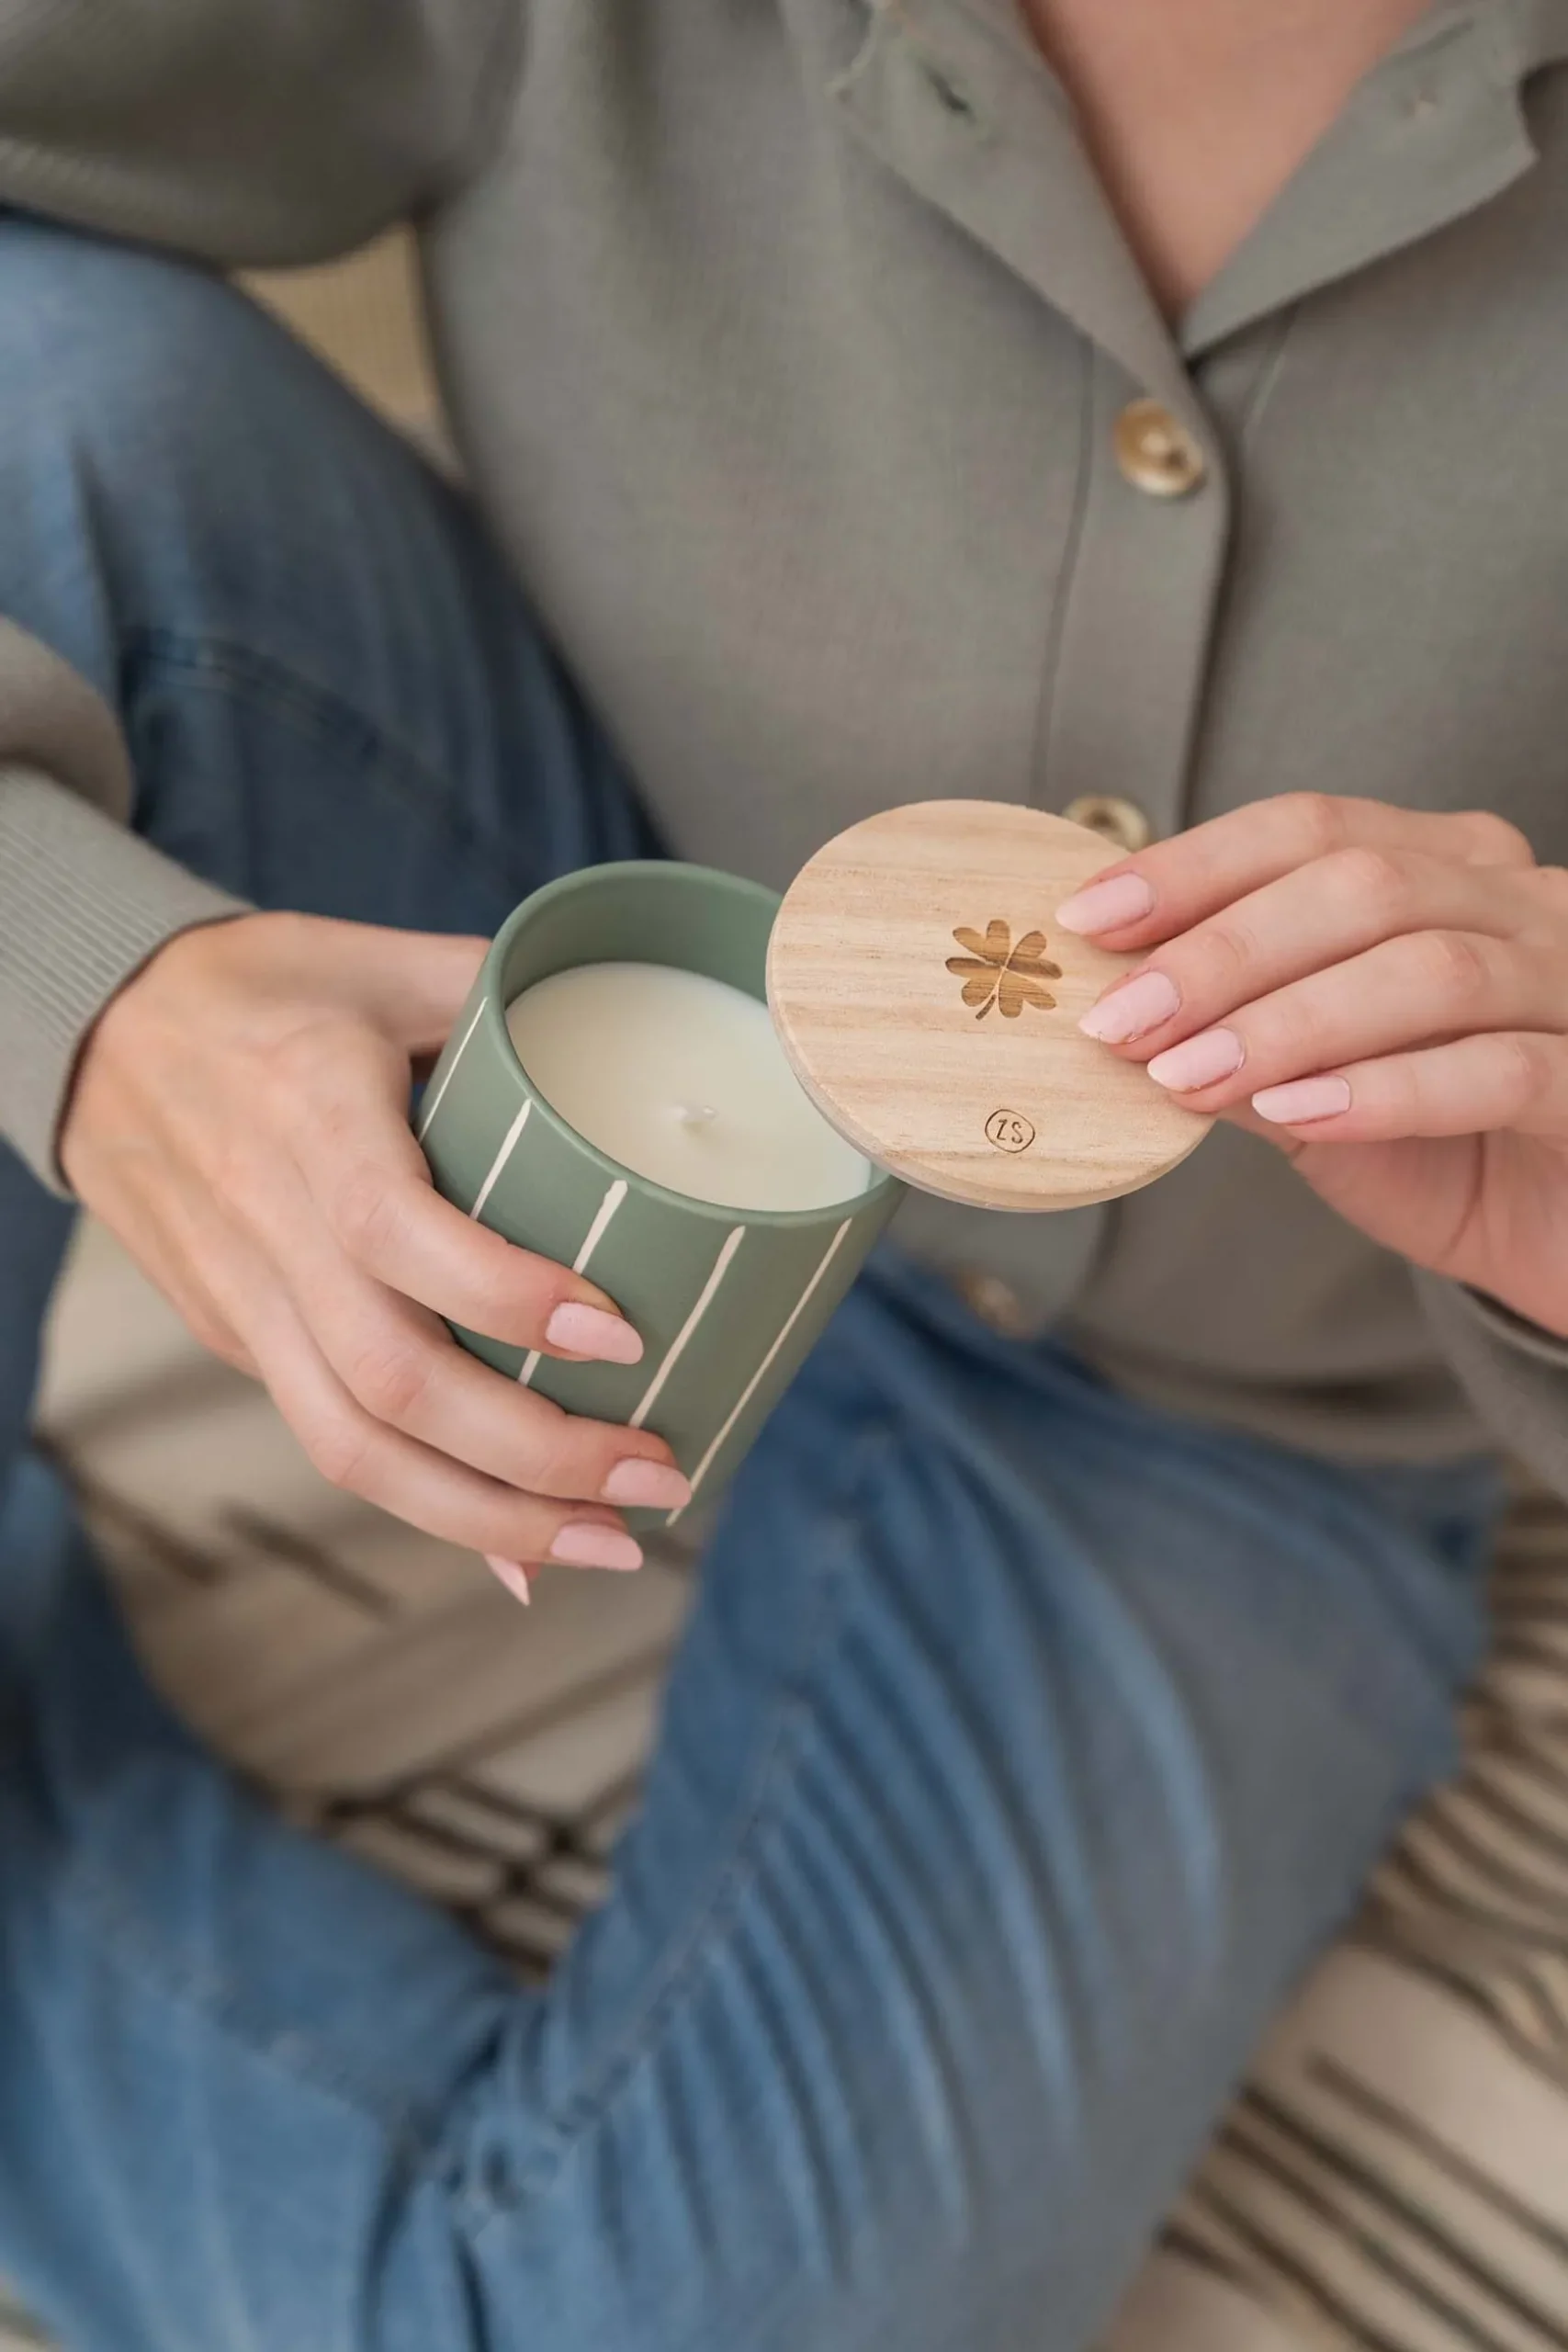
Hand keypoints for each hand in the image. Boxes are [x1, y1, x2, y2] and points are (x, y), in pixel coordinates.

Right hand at [60, 912, 691, 1584]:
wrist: (98, 1032)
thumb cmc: (267, 987)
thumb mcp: (383, 961)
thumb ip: (503, 1000)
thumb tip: (637, 1037)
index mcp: (307, 1111)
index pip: (394, 1227)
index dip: (505, 1295)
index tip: (622, 1332)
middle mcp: (267, 1221)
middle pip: (390, 1379)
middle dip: (535, 1452)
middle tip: (659, 1473)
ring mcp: (244, 1297)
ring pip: (352, 1446)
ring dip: (491, 1518)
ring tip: (611, 1541)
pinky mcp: (237, 1339)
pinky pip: (330, 1443)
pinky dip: (430, 1508)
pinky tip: (519, 1552)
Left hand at [1056, 794, 1567, 1337]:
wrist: (1563, 1250)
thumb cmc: (1443, 1156)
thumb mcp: (1317, 1088)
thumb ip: (1239, 1036)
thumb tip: (1115, 1009)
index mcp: (1449, 869)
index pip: (1309, 830)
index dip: (1193, 867)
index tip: (1088, 922)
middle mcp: (1524, 903)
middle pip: (1362, 886)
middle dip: (1222, 951)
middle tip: (1120, 1020)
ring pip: (1429, 970)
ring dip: (1288, 1022)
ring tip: (1187, 1074)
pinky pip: (1500, 1070)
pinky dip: (1388, 1091)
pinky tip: (1300, 1114)